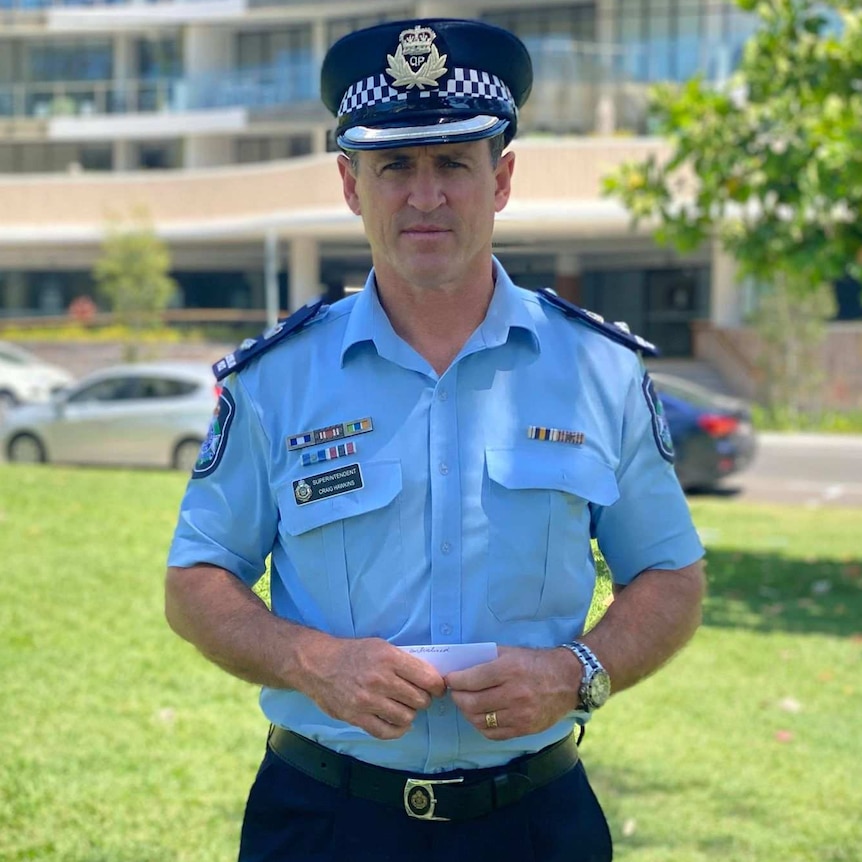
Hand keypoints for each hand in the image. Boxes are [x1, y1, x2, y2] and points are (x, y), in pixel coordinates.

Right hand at [301, 636, 446, 739]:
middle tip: (416, 697)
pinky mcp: (356, 717)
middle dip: (423, 700)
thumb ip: (404, 662)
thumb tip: (429, 678)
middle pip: (419, 700)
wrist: (318, 664)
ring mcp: (368, 701)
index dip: (437, 686)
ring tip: (402, 707)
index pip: (428, 679)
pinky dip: (397, 729)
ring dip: (409, 714)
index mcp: (389, 658)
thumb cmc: (353, 653)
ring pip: (406, 717)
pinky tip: (396, 722)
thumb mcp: (381, 647)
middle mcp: (380, 680)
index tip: (436, 688)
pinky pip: (387, 732)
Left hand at [446, 646, 579, 739]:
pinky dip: (482, 726)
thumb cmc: (535, 662)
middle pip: (472, 703)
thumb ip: (486, 660)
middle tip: (456, 692)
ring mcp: (520, 715)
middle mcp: (514, 694)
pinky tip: (480, 716)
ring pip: (480, 720)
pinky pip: (493, 733)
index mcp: (508, 670)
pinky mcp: (525, 729)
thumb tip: (460, 669)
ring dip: (467, 712)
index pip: (471, 680)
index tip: (450, 679)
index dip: (455, 681)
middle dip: (458, 697)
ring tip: (467, 704)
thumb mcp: (511, 652)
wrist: (568, 679)